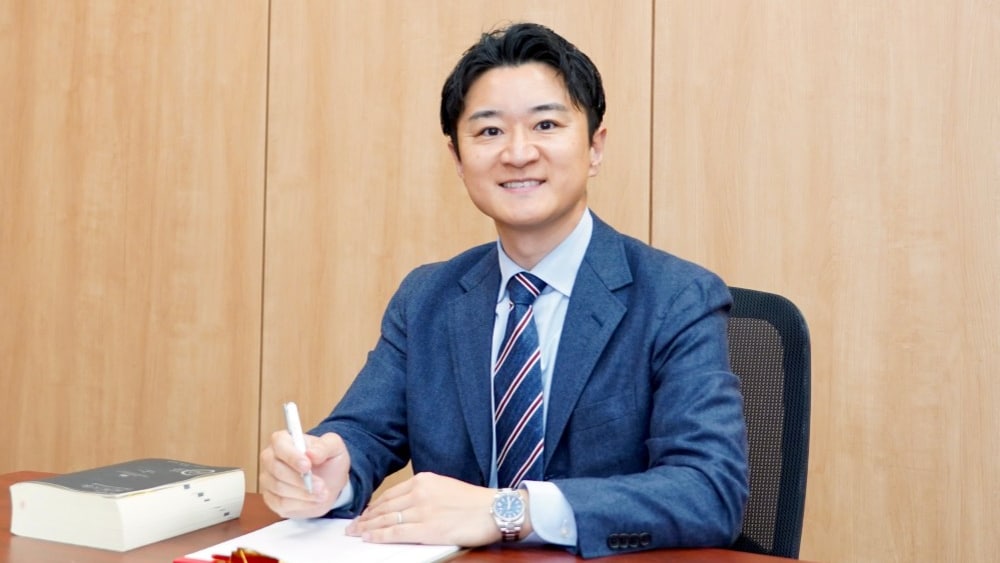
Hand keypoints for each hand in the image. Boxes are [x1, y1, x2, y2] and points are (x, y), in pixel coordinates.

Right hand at [259, 430, 350, 518]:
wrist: (329, 481)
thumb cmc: (327, 459)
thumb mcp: (334, 447)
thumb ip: (324, 446)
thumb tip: (311, 454)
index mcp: (283, 440)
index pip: (280, 444)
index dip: (292, 456)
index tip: (307, 466)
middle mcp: (271, 458)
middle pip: (277, 469)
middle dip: (300, 480)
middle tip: (321, 486)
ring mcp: (269, 479)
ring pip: (279, 488)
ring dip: (303, 493)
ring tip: (323, 494)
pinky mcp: (271, 498)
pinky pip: (280, 503)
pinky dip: (300, 504)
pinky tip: (314, 501)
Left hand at [346, 472, 521, 546]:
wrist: (494, 510)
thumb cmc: (474, 502)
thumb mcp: (445, 487)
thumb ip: (425, 493)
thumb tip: (406, 506)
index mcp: (424, 480)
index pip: (390, 494)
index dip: (374, 506)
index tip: (365, 513)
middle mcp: (420, 492)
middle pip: (384, 506)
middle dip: (366, 517)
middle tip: (353, 525)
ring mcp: (422, 510)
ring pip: (385, 519)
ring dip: (367, 527)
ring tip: (356, 533)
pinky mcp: (426, 528)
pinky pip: (395, 532)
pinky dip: (378, 535)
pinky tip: (368, 538)